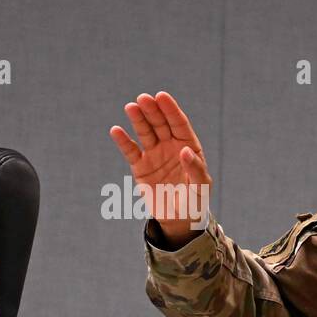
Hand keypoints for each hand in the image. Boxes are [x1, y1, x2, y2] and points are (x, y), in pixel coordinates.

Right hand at [109, 91, 211, 247]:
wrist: (179, 220)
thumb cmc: (195, 201)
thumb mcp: (201, 187)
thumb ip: (195, 168)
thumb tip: (185, 151)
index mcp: (188, 146)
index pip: (178, 123)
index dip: (170, 109)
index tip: (161, 96)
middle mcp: (170, 146)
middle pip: (160, 124)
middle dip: (152, 111)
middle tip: (143, 99)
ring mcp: (154, 154)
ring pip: (145, 133)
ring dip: (138, 119)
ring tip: (130, 107)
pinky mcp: (140, 166)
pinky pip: (131, 151)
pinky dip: (123, 141)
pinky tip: (116, 130)